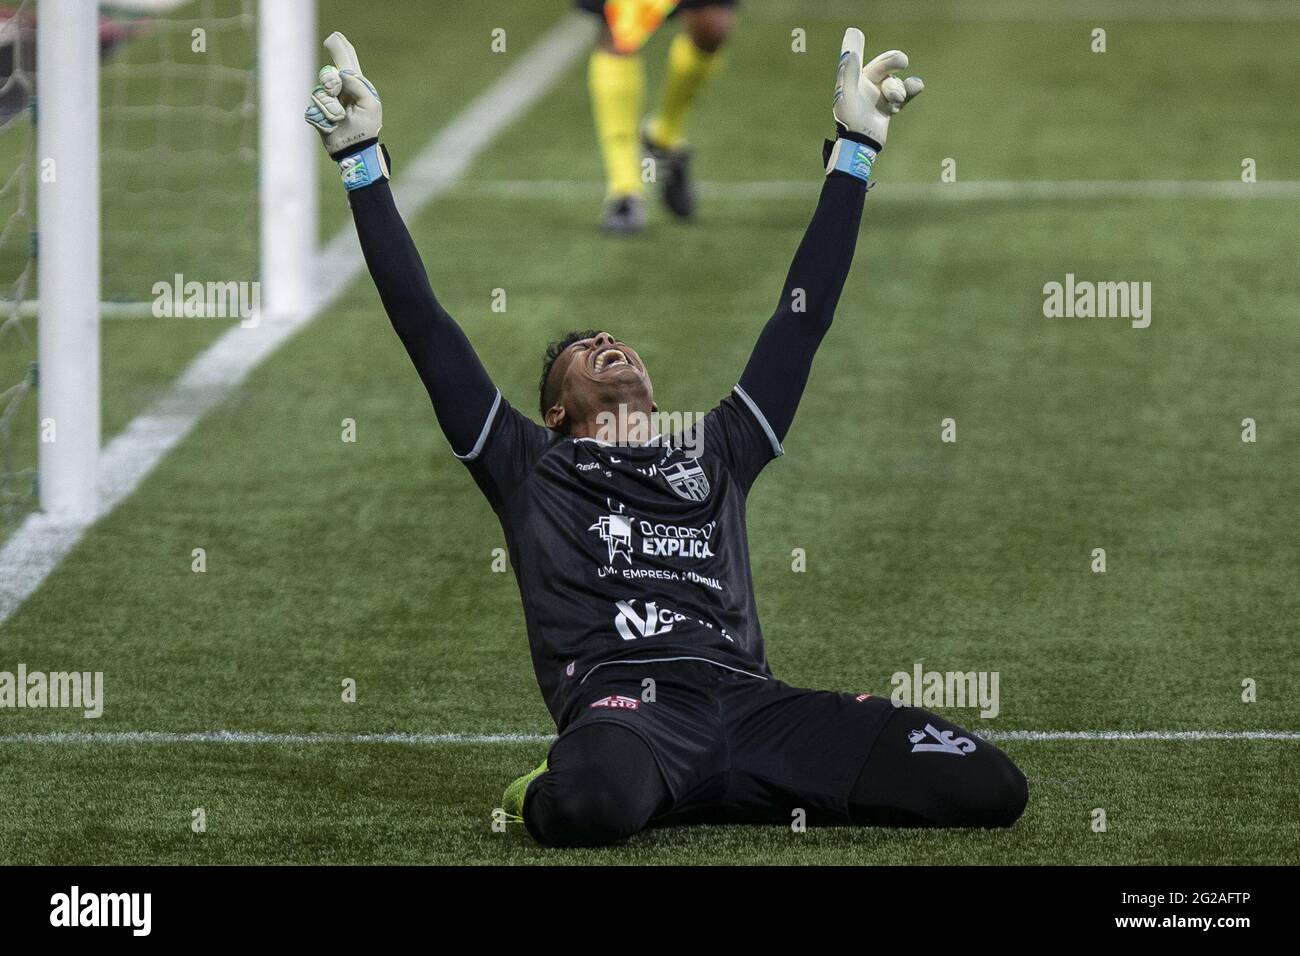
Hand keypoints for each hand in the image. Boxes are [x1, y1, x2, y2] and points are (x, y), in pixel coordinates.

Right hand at [304, 32, 382, 158]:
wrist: (354, 150)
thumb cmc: (366, 129)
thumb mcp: (370, 105)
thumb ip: (358, 85)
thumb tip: (342, 72)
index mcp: (355, 86)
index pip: (348, 63)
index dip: (341, 49)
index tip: (335, 37)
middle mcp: (339, 91)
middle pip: (328, 74)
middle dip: (330, 82)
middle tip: (335, 91)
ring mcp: (326, 101)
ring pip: (319, 92)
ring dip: (331, 108)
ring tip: (340, 118)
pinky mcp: (316, 113)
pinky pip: (313, 108)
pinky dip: (324, 118)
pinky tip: (332, 126)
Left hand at [833, 28, 922, 150]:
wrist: (861, 143)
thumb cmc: (849, 119)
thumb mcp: (846, 95)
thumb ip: (848, 73)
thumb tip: (852, 53)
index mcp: (855, 80)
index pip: (861, 58)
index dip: (862, 46)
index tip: (863, 35)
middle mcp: (868, 86)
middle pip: (885, 66)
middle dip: (893, 62)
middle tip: (902, 61)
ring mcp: (880, 96)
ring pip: (896, 83)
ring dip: (897, 90)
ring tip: (894, 101)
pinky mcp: (890, 107)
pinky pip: (906, 93)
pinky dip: (912, 89)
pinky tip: (917, 85)